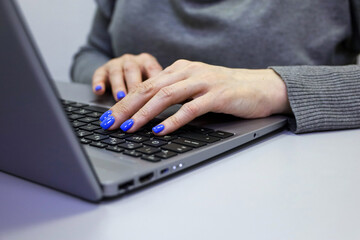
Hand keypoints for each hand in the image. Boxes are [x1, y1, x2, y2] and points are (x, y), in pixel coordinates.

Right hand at [92, 53, 162, 100]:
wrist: (126, 70)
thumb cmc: (146, 80)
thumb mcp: (157, 81)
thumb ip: (161, 90)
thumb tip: (168, 107)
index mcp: (148, 62)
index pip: (152, 70)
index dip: (155, 83)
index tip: (158, 96)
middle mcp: (132, 61)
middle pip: (133, 70)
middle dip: (134, 86)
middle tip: (137, 101)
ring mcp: (116, 64)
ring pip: (117, 72)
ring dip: (118, 86)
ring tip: (120, 98)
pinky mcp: (103, 70)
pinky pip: (99, 74)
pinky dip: (98, 82)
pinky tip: (99, 91)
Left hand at [99, 59, 290, 134]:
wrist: (259, 87)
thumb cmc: (225, 90)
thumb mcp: (194, 88)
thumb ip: (173, 95)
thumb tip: (147, 114)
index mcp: (179, 69)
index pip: (145, 85)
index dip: (124, 101)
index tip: (109, 117)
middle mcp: (188, 71)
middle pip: (149, 89)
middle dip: (126, 107)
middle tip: (110, 123)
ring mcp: (203, 82)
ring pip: (166, 96)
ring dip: (145, 114)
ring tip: (129, 128)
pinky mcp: (217, 95)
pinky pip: (191, 108)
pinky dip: (174, 120)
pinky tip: (160, 131)